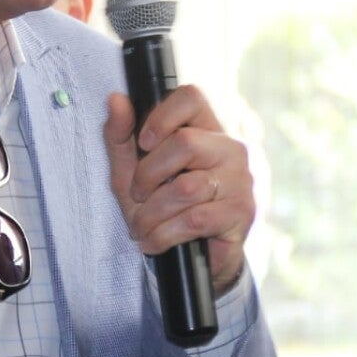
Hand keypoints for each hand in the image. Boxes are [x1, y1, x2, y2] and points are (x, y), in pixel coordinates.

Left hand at [104, 86, 253, 293]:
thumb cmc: (164, 207)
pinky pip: (195, 219)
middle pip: (185, 142)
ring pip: (186, 187)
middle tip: (138, 196)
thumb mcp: (132, 171)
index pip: (191, 98)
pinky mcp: (240, 213)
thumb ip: (121, 136)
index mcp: (206, 129)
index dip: (162, 116)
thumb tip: (116, 99)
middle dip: (147, 175)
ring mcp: (239, 180)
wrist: (194, 259)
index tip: (144, 144)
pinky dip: (164, 234)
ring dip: (152, 214)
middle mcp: (229, 149)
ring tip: (142, 227)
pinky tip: (155, 241)